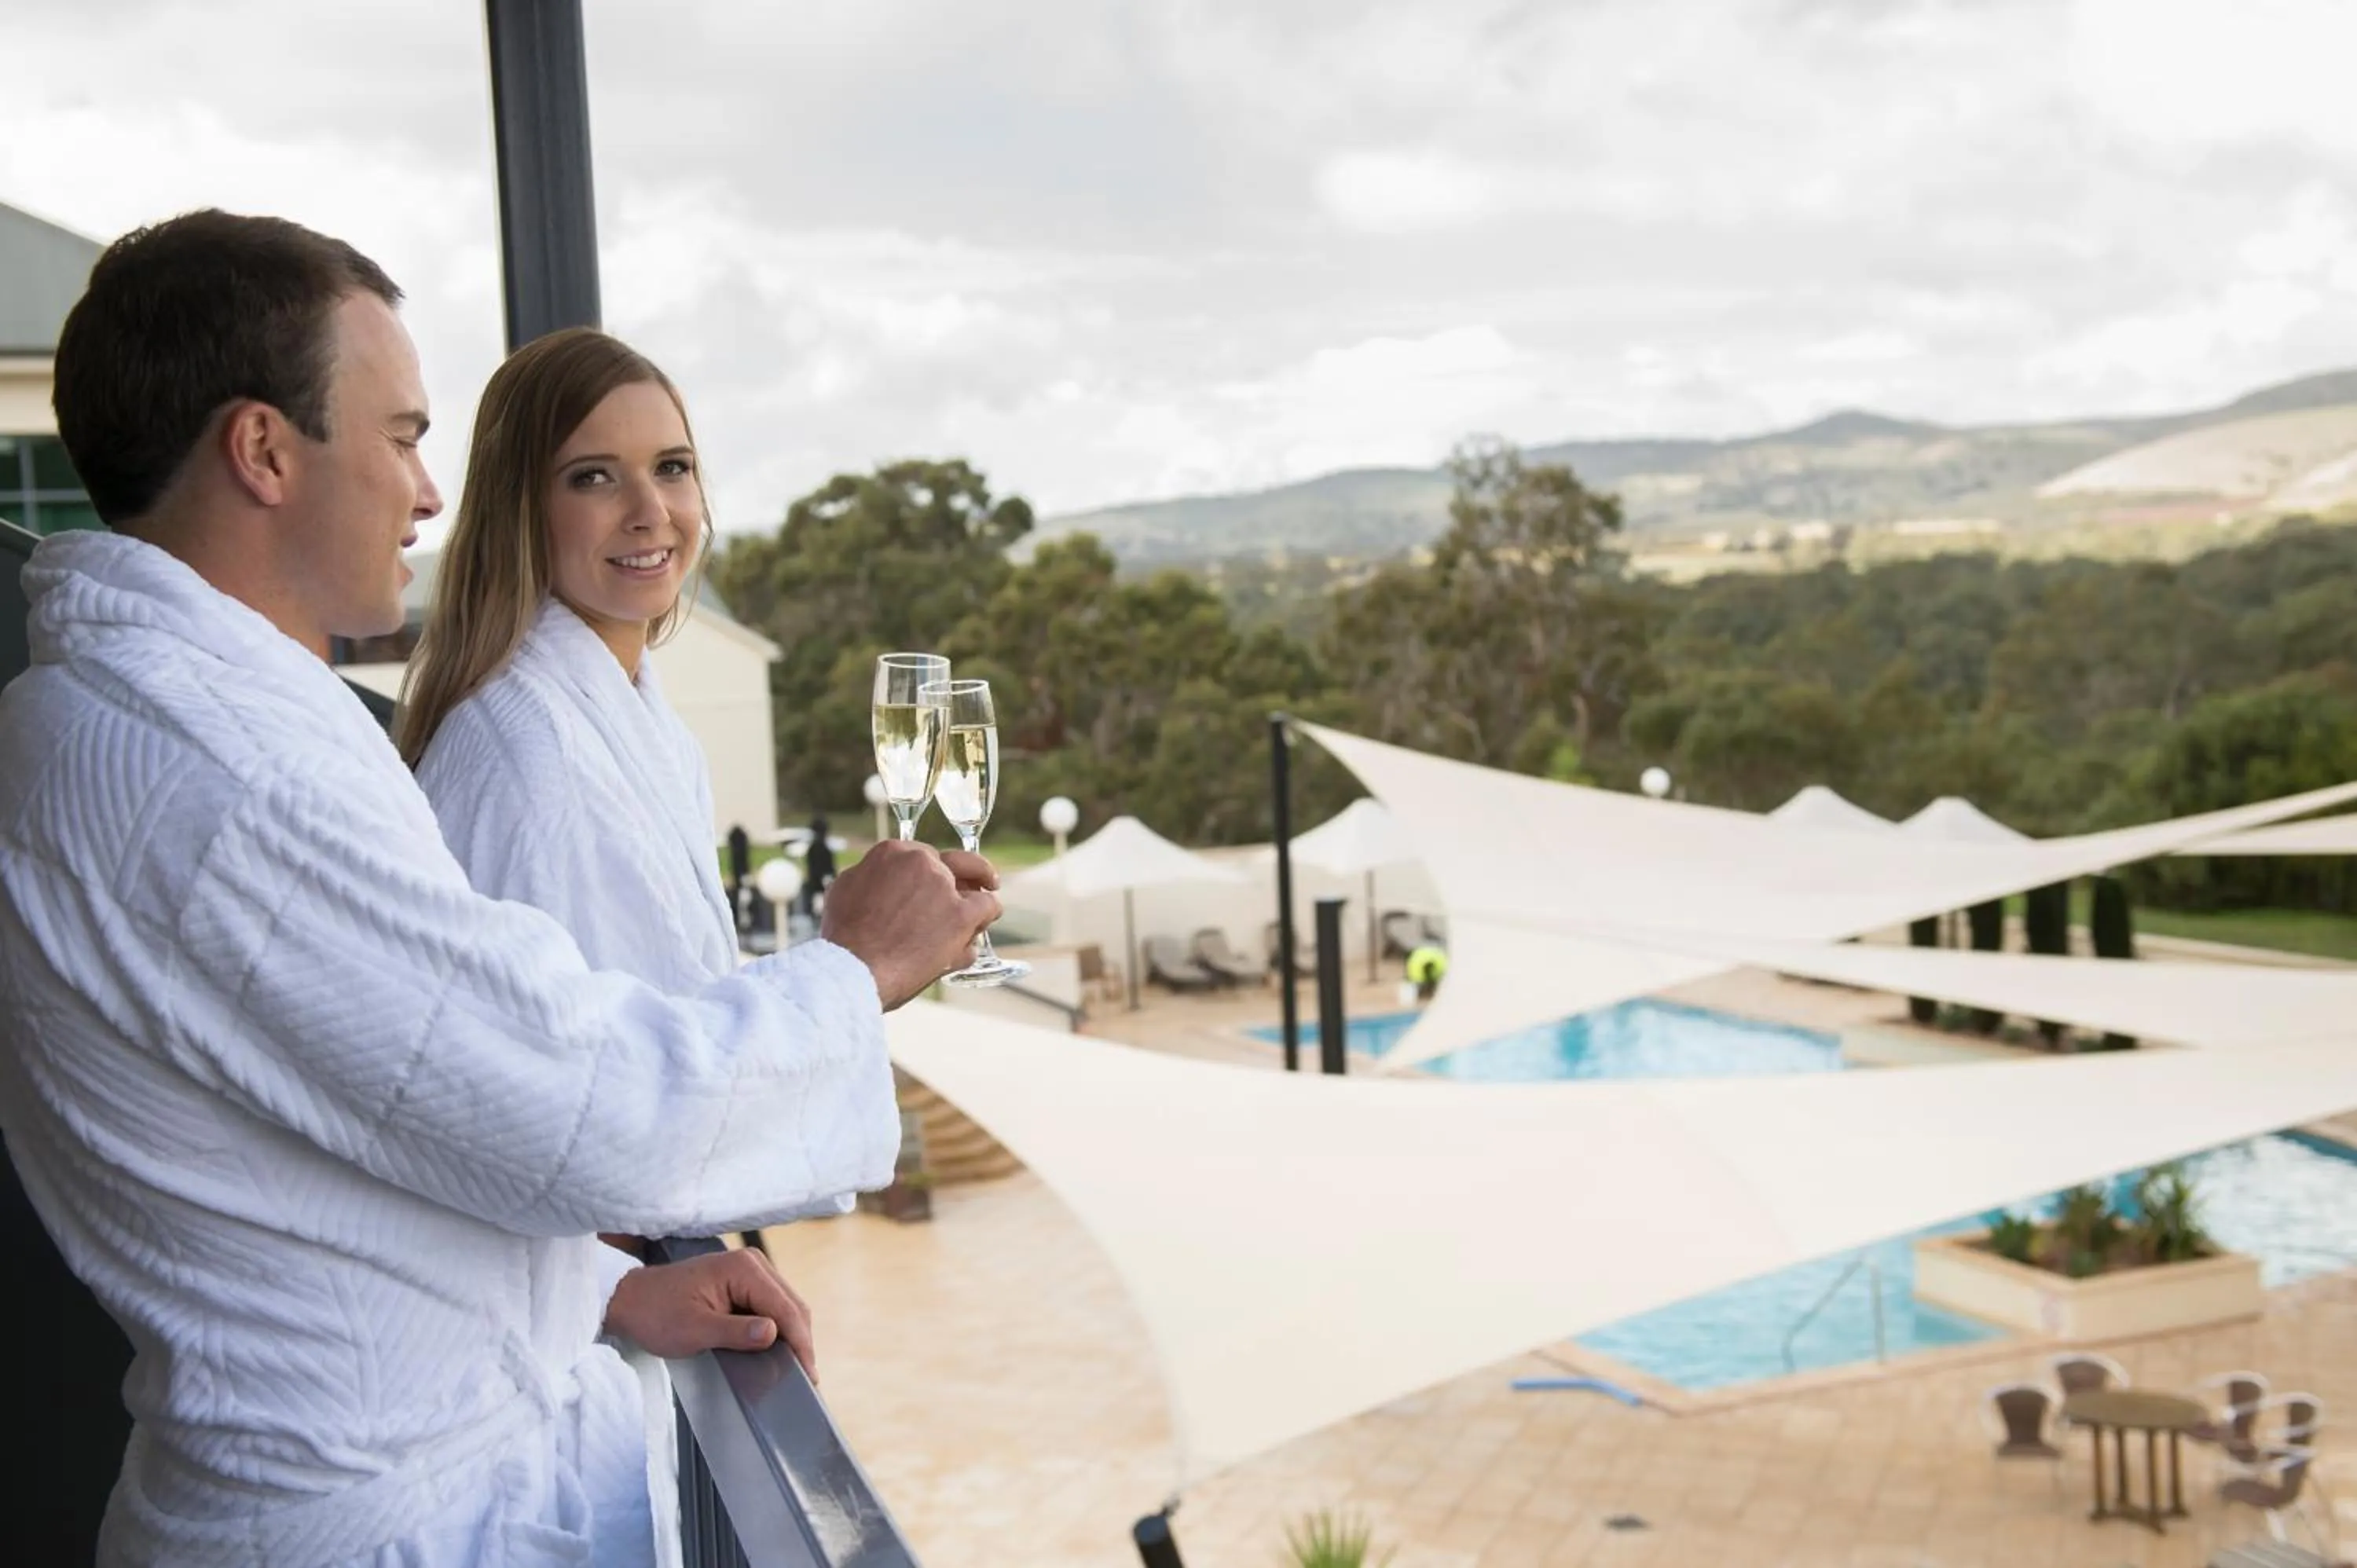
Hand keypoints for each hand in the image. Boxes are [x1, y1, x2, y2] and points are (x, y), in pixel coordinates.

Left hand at [602, 1248, 817, 1379]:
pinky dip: (779, 1328)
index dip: (800, 1343)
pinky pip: (771, 1305)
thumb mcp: (694, 1330)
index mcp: (744, 1269)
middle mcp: (752, 1264)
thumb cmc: (655, 1313)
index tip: (808, 1375)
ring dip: (792, 1335)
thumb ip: (736, 1333)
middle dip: (801, 1341)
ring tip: (796, 1368)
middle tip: (806, 1378)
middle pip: (792, 1305)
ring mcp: (749, 1271)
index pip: (786, 1308)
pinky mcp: (742, 1282)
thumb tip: (774, 1334)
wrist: (628, 1300)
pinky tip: (778, 1350)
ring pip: (786, 1306)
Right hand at [821, 839, 1001, 1008]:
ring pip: (973, 886)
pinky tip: (982, 925)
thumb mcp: (843, 889)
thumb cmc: (843, 937)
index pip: (922, 856)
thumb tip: (880, 879)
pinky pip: (988, 907)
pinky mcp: (961, 916)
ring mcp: (943, 888)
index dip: (927, 873)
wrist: (854, 968)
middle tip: (970, 882)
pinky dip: (987, 915)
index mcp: (892, 852)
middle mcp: (921, 863)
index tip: (928, 884)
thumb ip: (869, 877)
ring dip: (974, 898)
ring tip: (978, 910)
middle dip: (959, 874)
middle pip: (951, 865)